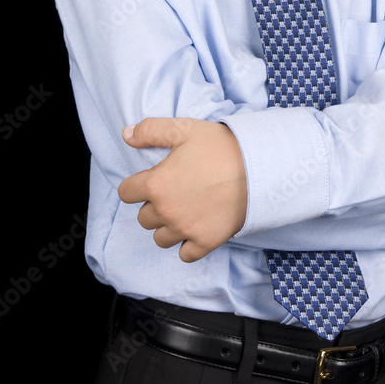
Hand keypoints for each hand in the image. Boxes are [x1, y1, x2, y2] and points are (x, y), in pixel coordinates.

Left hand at [117, 117, 247, 261]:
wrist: (259, 166)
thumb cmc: (220, 145)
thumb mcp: (183, 129)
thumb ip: (150, 130)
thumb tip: (126, 136)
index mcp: (156, 184)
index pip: (126, 193)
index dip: (137, 185)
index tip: (152, 180)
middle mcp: (166, 211)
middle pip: (143, 218)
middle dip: (154, 206)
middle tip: (175, 192)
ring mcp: (186, 229)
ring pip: (160, 238)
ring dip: (168, 226)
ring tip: (185, 210)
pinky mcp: (206, 241)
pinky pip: (185, 255)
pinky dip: (188, 245)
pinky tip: (196, 227)